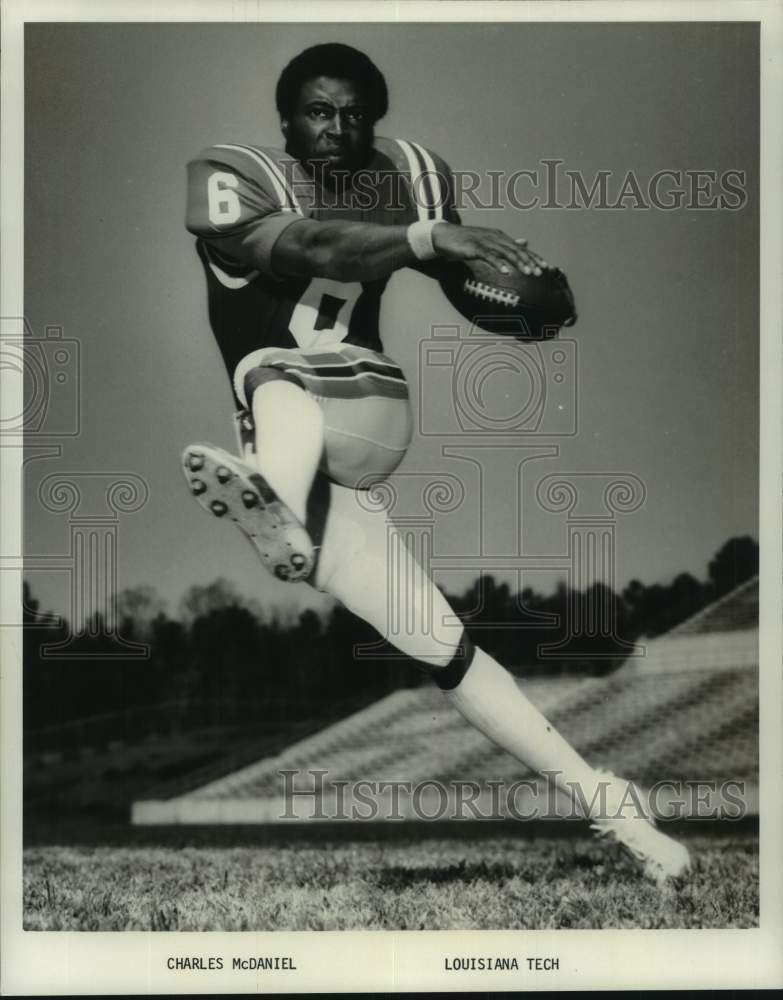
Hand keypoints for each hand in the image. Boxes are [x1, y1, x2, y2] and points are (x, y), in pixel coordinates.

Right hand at [431, 222, 552, 275]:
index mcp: (501, 238)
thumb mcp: (489, 242)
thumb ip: (507, 245)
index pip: (521, 248)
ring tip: (529, 272)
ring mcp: (485, 242)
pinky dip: (498, 263)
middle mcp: (496, 238)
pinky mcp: (474, 248)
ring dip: (518, 262)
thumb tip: (526, 243)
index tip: (547, 267)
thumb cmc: (466, 242)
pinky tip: (506, 271)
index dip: (534, 257)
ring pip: (506, 253)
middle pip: (516, 250)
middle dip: (530, 261)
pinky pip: (489, 256)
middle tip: (541, 272)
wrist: (444, 237)